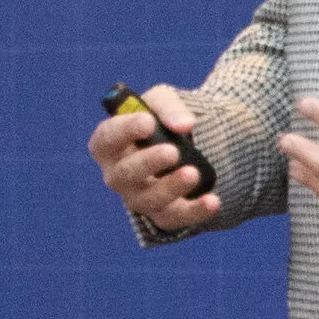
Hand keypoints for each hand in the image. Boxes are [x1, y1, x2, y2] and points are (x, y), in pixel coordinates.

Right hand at [89, 84, 221, 231]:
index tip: (149, 122)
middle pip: (124, 174)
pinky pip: (175, 218)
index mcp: (110, 145)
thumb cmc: (161, 120)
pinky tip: (212, 201)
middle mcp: (118, 175)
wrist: (188, 143)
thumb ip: (168, 107)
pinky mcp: (163, 213)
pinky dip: (195, 211)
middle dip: (148, 163)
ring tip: (193, 173)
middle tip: (172, 151)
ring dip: (170, 187)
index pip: (106, 139)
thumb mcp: (162, 100)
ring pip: (148, 200)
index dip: (125, 131)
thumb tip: (184, 125)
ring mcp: (138, 197)